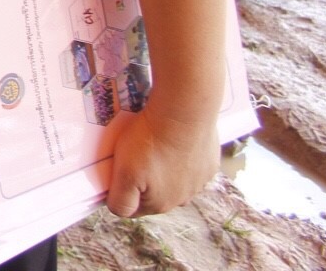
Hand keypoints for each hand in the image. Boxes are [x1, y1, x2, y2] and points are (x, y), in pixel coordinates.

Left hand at [105, 104, 219, 217]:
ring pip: (174, 179)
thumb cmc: (149, 142)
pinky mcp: (210, 164)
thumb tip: (119, 211)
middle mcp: (183, 199)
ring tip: (154, 145)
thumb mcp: (123, 174)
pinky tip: (174, 140)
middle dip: (143, 179)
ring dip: (164, 168)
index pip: (133, 208)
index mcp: (160, 204)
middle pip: (155, 194)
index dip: (121, 191)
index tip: (116, 171)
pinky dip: (182, 155)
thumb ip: (120, 200)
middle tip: (134, 154)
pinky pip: (191, 164)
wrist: (184, 114)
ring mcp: (199, 182)